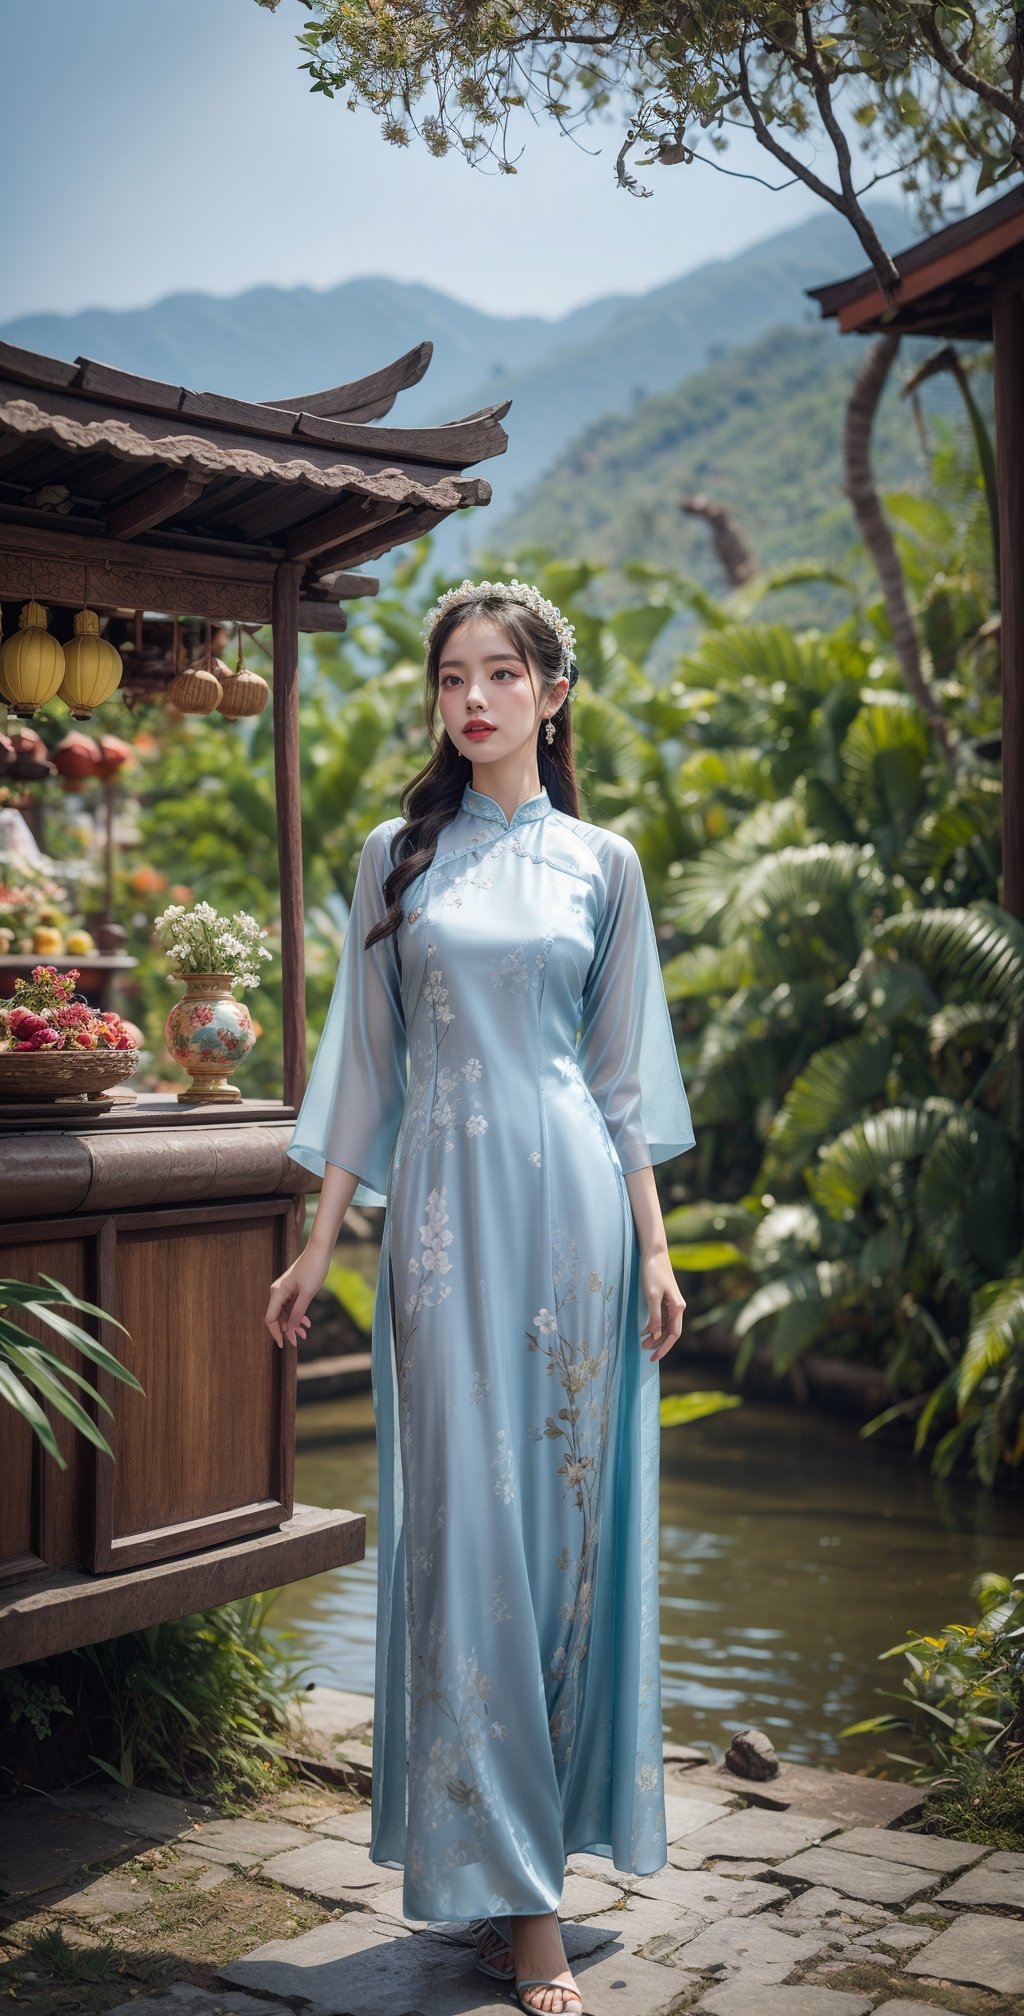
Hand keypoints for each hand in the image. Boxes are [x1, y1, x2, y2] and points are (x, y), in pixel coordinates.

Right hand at [264, 1250, 328, 1349]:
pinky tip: (307, 1323)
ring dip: (294, 1324)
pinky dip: (298, 1315)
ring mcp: (285, 1291)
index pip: (270, 1319)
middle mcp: (278, 1292)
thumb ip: (297, 1312)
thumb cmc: (313, 1270)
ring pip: (285, 1313)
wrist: (319, 1251)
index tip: (283, 1345)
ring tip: (305, 1334)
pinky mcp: (292, 1289)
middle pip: (278, 1317)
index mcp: (277, 1293)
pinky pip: (291, 1306)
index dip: (276, 1333)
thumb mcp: (307, 1294)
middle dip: (287, 1330)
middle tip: (298, 1342)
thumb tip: (289, 1329)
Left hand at [639, 1248, 685, 1362]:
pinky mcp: (667, 1299)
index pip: (674, 1334)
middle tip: (644, 1351)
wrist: (654, 1253)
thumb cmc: (652, 1272)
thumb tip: (656, 1336)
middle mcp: (678, 1306)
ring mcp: (673, 1303)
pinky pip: (663, 1317)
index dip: (664, 1348)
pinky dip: (655, 1325)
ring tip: (642, 1342)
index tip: (653, 1358)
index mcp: (678, 1307)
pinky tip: (645, 1329)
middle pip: (672, 1332)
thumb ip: (655, 1317)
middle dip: (659, 1344)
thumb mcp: (652, 1296)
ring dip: (656, 1335)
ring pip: (667, 1325)